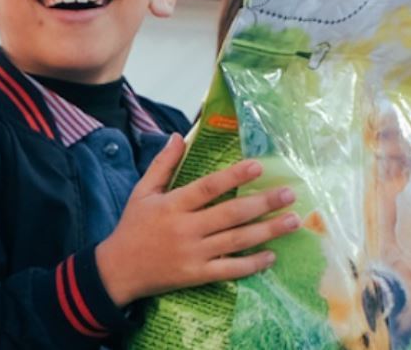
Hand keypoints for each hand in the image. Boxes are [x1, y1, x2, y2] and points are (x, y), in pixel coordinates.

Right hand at [95, 135, 300, 305]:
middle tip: (289, 194)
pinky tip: (271, 255)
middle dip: (263, 203)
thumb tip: (179, 136)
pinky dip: (252, 264)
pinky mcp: (197, 275)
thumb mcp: (142, 192)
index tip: (258, 165)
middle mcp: (186, 229)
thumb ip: (162, 164)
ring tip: (293, 221)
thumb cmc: (132, 227)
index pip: (208, 187)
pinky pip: (230, 269)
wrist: (118, 270)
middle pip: (230, 214)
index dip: (234, 176)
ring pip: (237, 241)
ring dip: (268, 231)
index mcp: (173, 205)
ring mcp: (193, 254)